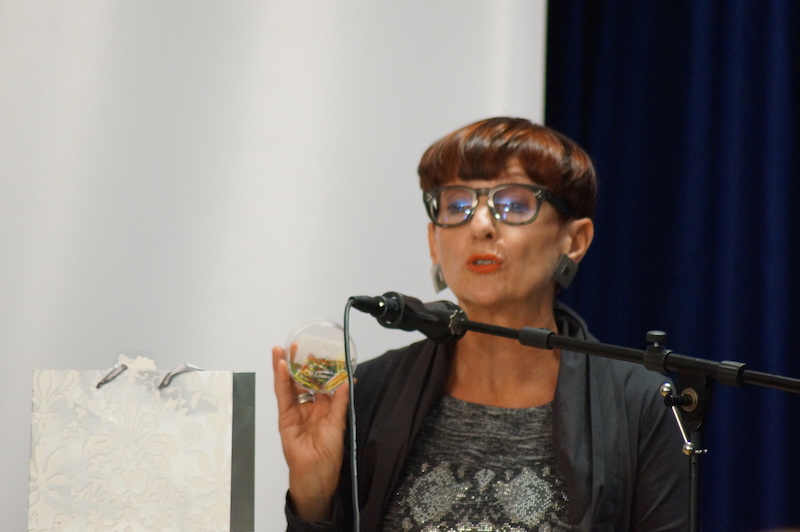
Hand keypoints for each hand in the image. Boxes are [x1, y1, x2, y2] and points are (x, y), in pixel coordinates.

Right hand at [272, 345, 351, 521]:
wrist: (316, 472)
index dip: (318, 367)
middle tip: (297, 344)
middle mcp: (308, 407)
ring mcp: (295, 411)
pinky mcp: (285, 418)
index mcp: (323, 407)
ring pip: (289, 385)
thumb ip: (340, 400)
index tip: (318, 351)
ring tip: (282, 349)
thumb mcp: (338, 422)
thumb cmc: (329, 452)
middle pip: (301, 380)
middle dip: (298, 363)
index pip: (319, 382)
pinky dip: (282, 381)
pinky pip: (283, 396)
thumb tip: (349, 379)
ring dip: (285, 367)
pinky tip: (282, 367)